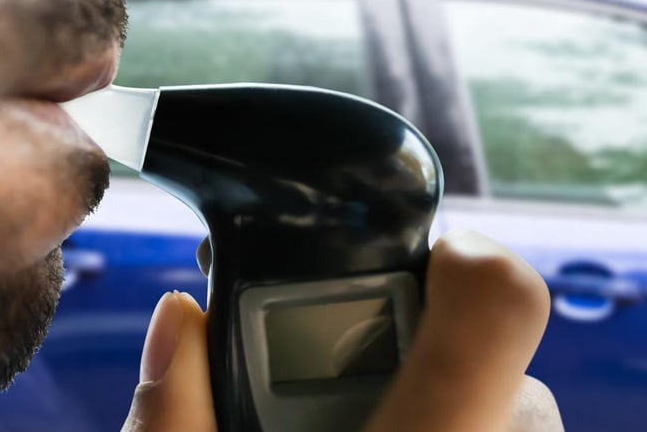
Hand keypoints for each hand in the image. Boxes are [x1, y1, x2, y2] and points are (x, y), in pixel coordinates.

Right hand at [121, 229, 563, 431]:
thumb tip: (175, 317)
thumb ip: (174, 410)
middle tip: (325, 381)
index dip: (448, 253)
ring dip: (420, 385)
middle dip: (395, 333)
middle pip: (479, 334)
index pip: (493, 294)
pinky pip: (495, 420)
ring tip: (353, 424)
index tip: (384, 265)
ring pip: (490, 386)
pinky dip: (446, 417)